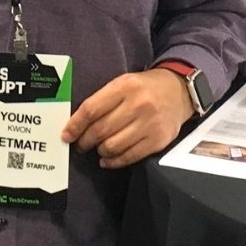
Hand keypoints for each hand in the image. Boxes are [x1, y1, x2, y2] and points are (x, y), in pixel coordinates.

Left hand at [61, 68, 193, 168]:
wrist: (179, 91)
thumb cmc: (144, 88)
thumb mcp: (123, 83)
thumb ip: (102, 100)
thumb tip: (76, 125)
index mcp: (125, 86)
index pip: (91, 109)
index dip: (75, 125)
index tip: (66, 135)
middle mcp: (138, 104)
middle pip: (100, 130)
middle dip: (85, 141)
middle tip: (81, 144)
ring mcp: (149, 124)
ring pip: (112, 146)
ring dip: (100, 151)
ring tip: (97, 149)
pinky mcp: (158, 140)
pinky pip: (129, 157)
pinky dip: (114, 161)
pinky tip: (107, 159)